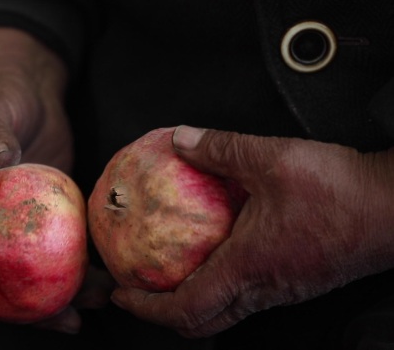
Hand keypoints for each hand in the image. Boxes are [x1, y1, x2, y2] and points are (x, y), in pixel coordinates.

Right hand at [0, 27, 106, 332]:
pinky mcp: (51, 215)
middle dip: (29, 312)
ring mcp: (20, 225)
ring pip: (36, 274)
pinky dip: (83, 267)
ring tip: (101, 299)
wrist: (27, 86)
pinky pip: (63, 250)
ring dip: (65, 295)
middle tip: (69, 321)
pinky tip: (109, 274)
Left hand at [111, 125, 393, 336]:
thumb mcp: (271, 158)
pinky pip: (247, 296)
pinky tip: (215, 256)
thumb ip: (219, 148)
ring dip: (190, 301)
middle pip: (202, 323)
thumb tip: (179, 140)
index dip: (146, 308)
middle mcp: (263, 288)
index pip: (185, 309)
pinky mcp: (298, 280)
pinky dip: (218, 287)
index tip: (121, 294)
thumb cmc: (342, 190)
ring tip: (168, 275)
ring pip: (225, 313)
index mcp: (248, 267)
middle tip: (138, 291)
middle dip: (162, 314)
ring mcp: (283, 289)